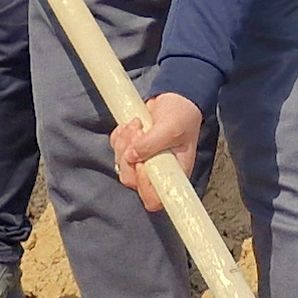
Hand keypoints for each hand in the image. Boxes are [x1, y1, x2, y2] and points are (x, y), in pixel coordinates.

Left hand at [111, 93, 203, 212]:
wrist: (175, 98)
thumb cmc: (181, 116)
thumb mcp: (171, 128)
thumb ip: (151, 144)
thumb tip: (130, 157)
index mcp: (173, 175)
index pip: (154, 199)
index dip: (143, 185)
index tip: (142, 164)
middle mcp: (156, 173)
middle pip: (131, 181)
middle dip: (129, 157)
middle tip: (137, 133)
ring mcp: (142, 162)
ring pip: (121, 165)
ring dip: (123, 143)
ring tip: (136, 124)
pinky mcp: (131, 150)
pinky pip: (116, 149)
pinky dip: (119, 136)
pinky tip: (130, 124)